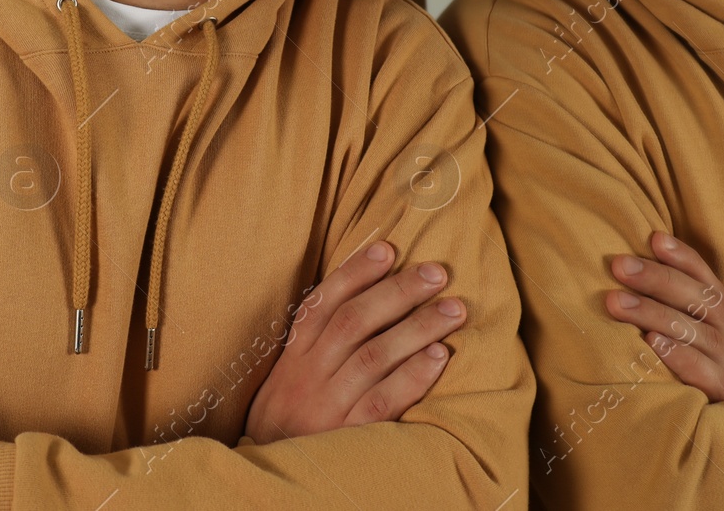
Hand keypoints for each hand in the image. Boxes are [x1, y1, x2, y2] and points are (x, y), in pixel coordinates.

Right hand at [245, 241, 464, 442]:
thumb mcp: (288, 376)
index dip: (355, 273)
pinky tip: (440, 357)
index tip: (388, 248)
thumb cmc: (287, 418)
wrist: (269, 475)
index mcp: (294, 355)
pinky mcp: (348, 435)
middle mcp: (309, 375)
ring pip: (374, 356)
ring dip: (418, 328)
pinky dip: (413, 376)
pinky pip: (384, 401)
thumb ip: (316, 341)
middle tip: (437, 273)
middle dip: (398, 292)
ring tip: (454, 309)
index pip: (322, 302)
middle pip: (355, 322)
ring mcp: (328, 405)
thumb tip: (363, 295)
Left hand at [606, 231, 723, 402]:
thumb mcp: (681, 331)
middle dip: (656, 278)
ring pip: (694, 331)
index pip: (703, 277)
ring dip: (654, 313)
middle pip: (696, 298)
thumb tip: (616, 268)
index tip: (653, 238)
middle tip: (618, 265)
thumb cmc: (692, 367)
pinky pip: (703, 371)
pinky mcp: (722, 393)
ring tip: (618, 303)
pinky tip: (652, 343)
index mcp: (713, 313)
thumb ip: (660, 303)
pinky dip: (678, 355)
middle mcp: (722, 332)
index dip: (681, 256)